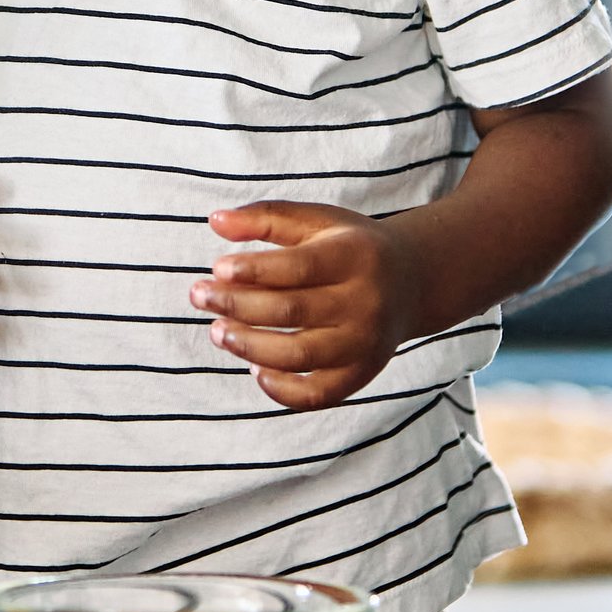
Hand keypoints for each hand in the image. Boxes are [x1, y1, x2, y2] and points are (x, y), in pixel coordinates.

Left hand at [195, 203, 411, 409]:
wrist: (412, 281)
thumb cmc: (348, 246)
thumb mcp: (314, 220)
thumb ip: (265, 217)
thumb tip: (214, 220)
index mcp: (355, 257)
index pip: (298, 267)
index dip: (253, 270)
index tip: (217, 269)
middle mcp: (365, 303)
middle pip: (293, 311)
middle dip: (237, 306)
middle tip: (199, 296)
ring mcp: (366, 343)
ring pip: (301, 355)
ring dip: (251, 347)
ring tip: (217, 332)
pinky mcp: (362, 375)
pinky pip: (319, 394)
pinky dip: (283, 390)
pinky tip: (254, 370)